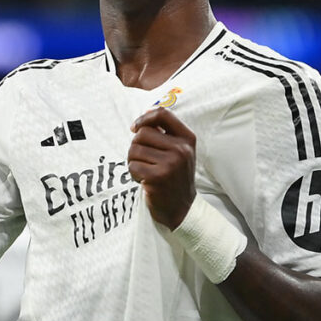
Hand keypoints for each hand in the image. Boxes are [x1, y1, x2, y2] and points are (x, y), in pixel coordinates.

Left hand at [128, 107, 196, 229]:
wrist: (182, 208)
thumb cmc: (175, 176)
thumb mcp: (179, 152)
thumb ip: (165, 133)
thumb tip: (145, 112)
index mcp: (187, 139)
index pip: (163, 114)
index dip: (144, 118)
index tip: (135, 127)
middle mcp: (181, 149)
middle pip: (142, 133)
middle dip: (136, 146)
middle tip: (143, 160)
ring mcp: (170, 163)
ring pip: (135, 149)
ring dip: (133, 161)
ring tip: (145, 171)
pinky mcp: (157, 177)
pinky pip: (132, 166)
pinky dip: (134, 174)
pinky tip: (144, 181)